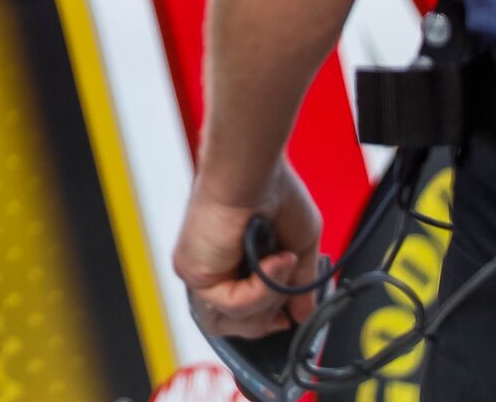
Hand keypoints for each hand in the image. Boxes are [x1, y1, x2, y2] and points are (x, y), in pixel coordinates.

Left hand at [174, 163, 322, 339]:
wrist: (252, 170)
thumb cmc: (271, 191)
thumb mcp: (298, 246)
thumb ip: (297, 285)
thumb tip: (302, 314)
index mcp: (231, 262)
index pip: (240, 313)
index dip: (265, 321)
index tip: (286, 318)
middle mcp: (210, 269)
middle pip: (234, 325)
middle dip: (268, 316)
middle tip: (286, 299)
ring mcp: (199, 271)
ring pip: (234, 318)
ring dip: (268, 300)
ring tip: (280, 265)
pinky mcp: (193, 270)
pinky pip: (231, 303)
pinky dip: (260, 289)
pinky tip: (272, 262)